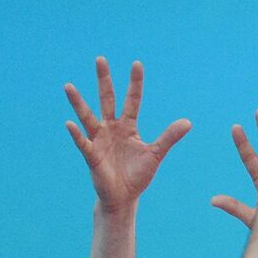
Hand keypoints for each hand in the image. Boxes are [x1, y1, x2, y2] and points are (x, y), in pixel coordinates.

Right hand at [64, 58, 191, 210]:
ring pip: (88, 117)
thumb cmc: (138, 175)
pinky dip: (76, 134)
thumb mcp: (156, 154)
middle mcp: (111, 128)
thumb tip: (188, 122)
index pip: (132, 100)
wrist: (124, 198)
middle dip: (104, 80)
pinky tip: (70, 124)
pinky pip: (82, 143)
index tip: (137, 64)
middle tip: (100, 59)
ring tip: (68, 86)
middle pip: (107, 99)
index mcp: (128, 127)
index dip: (135, 83)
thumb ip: (169, 137)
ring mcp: (99, 140)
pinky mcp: (92, 156)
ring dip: (78, 102)